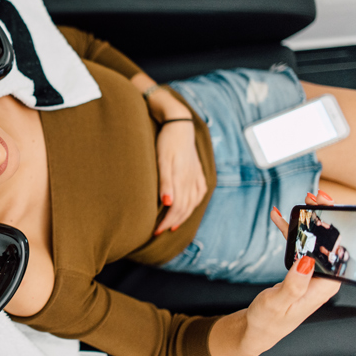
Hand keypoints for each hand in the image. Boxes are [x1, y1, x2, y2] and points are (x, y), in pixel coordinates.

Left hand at [154, 120, 206, 234]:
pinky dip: (193, 204)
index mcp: (182, 179)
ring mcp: (197, 176)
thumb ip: (165, 182)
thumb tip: (167, 204)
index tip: (156, 231)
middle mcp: (192, 180)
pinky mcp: (198, 172)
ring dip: (183, 216)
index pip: (176, 208)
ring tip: (172, 224)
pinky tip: (188, 208)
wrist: (180, 124)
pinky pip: (199, 194)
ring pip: (192, 203)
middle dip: (172, 222)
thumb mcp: (162, 160)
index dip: (166, 221)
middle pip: (184, 208)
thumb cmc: (167, 142)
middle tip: (159, 231)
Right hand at [240, 192, 339, 355]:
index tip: (326, 206)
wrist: (257, 331)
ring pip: (313, 242)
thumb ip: (294, 283)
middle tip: (314, 196)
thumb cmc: (269, 320)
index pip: (337, 251)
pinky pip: (297, 247)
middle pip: (329, 242)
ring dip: (307, 222)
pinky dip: (290, 232)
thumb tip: (307, 260)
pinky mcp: (299, 272)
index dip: (335, 226)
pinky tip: (279, 219)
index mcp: (323, 287)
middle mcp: (321, 279)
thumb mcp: (279, 302)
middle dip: (324, 217)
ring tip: (300, 203)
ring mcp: (310, 274)